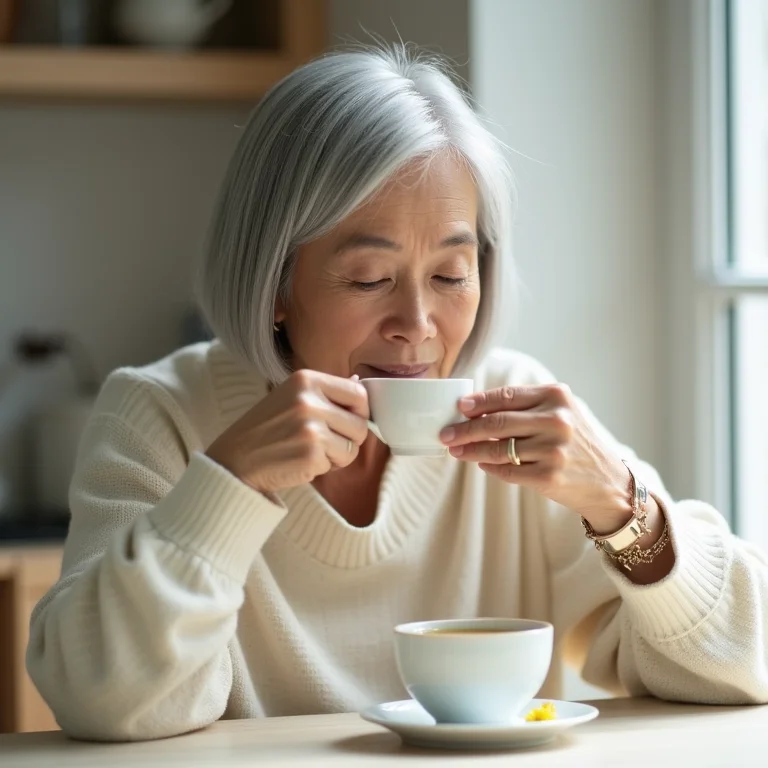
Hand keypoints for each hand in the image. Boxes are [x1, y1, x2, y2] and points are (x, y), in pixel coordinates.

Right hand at [206, 370, 369, 494]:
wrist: (234, 460)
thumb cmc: (265, 430)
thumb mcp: (291, 397)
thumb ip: (325, 391)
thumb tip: (358, 382)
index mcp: (306, 379)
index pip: (358, 394)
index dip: (359, 413)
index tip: (346, 422)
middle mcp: (308, 400)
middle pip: (360, 424)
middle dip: (348, 439)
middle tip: (323, 443)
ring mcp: (309, 428)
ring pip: (353, 448)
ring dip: (337, 456)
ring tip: (310, 452)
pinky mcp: (310, 455)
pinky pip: (336, 465)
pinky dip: (323, 468)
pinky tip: (301, 462)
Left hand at [440, 384, 632, 530]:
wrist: (609, 481)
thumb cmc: (577, 442)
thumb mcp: (562, 412)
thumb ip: (527, 405)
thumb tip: (475, 407)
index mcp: (557, 397)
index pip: (505, 396)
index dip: (477, 402)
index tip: (458, 407)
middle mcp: (556, 421)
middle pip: (496, 422)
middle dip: (465, 428)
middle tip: (446, 433)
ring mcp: (553, 450)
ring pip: (498, 448)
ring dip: (471, 449)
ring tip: (455, 450)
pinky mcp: (548, 477)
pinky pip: (506, 470)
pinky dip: (489, 466)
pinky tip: (480, 463)